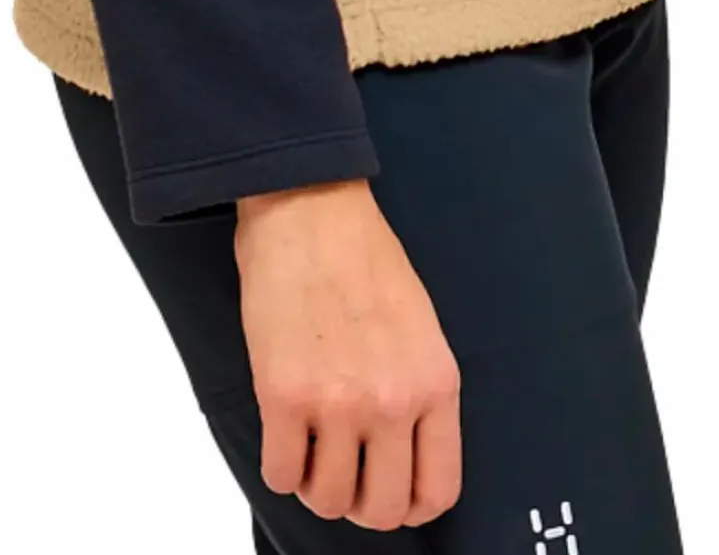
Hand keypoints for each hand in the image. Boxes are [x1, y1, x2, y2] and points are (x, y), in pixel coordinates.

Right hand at [234, 177, 462, 529]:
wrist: (312, 209)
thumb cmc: (365, 256)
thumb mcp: (421, 326)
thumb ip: (419, 390)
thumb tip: (403, 452)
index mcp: (436, 383)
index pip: (438, 490)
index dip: (410, 507)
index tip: (389, 493)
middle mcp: (394, 402)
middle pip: (383, 509)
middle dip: (360, 505)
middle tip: (344, 476)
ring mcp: (339, 403)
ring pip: (329, 500)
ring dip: (316, 485)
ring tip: (310, 449)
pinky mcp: (284, 396)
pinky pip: (281, 474)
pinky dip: (280, 467)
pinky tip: (283, 435)